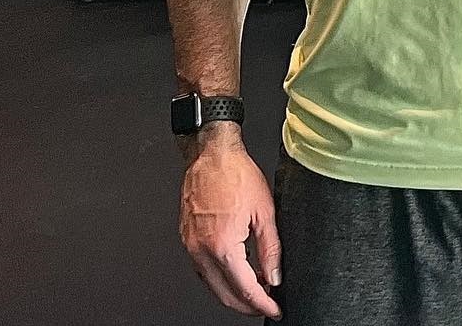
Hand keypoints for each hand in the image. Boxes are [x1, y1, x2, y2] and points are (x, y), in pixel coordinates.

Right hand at [179, 134, 281, 318]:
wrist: (212, 154)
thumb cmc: (235, 174)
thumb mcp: (264, 211)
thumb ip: (271, 248)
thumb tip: (274, 276)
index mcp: (222, 245)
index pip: (244, 289)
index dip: (262, 304)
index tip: (274, 309)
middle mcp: (201, 250)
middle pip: (224, 294)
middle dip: (247, 305)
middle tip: (267, 304)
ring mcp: (191, 245)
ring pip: (211, 284)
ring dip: (233, 292)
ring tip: (256, 288)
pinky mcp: (187, 239)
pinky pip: (203, 268)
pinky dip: (220, 277)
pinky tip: (236, 272)